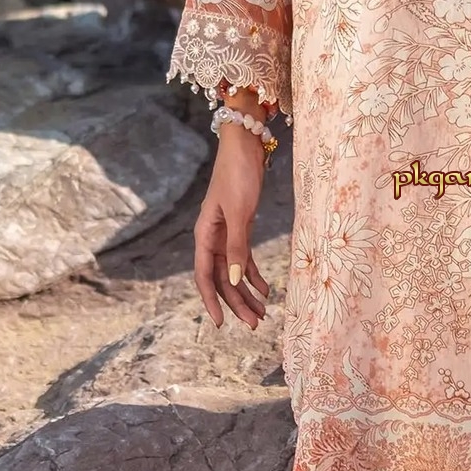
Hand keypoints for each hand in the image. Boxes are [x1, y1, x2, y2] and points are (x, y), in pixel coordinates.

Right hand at [194, 127, 271, 329]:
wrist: (246, 145)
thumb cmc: (238, 175)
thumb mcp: (240, 214)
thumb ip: (237, 248)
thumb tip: (232, 281)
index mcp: (204, 235)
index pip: (204, 276)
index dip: (212, 302)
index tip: (222, 324)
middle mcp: (212, 237)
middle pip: (222, 278)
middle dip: (237, 302)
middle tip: (255, 324)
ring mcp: (226, 232)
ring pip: (234, 271)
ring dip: (247, 292)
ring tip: (263, 313)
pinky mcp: (241, 226)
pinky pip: (245, 258)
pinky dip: (255, 274)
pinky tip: (267, 289)